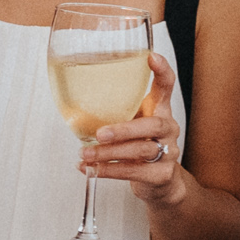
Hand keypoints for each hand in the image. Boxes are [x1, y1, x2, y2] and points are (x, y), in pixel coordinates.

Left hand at [83, 57, 187, 207]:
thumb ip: (113, 111)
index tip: (151, 57)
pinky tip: (91, 169)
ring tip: (85, 154)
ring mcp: (169, 152)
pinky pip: (135, 172)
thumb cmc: (139, 145)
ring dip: (109, 154)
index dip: (162, 71)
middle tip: (100, 133)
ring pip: (141, 151)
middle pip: (153, 125)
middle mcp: (168, 128)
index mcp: (159, 110)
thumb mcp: (130, 122)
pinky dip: (109, 171)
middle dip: (124, 130)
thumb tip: (69, 100)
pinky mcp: (162, 174)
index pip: (166, 86)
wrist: (159, 182)